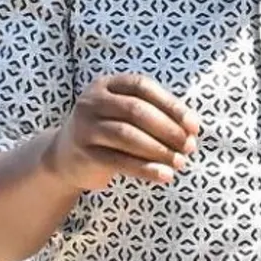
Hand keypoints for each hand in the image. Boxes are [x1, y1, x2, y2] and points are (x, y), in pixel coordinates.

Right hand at [42, 74, 200, 191]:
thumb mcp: (127, 115)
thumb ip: (156, 115)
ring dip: (159, 150)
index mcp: (107, 85)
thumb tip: (191, 132)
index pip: (143, 87)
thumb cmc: (110, 132)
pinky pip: (119, 160)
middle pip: (137, 111)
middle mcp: (92, 102)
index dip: (172, 105)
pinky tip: (164, 176)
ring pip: (128, 135)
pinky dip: (145, 169)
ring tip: (180, 162)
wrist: (65, 158)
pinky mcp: (84, 153)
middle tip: (190, 146)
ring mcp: (84, 127)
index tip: (194, 126)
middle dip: (168, 129)